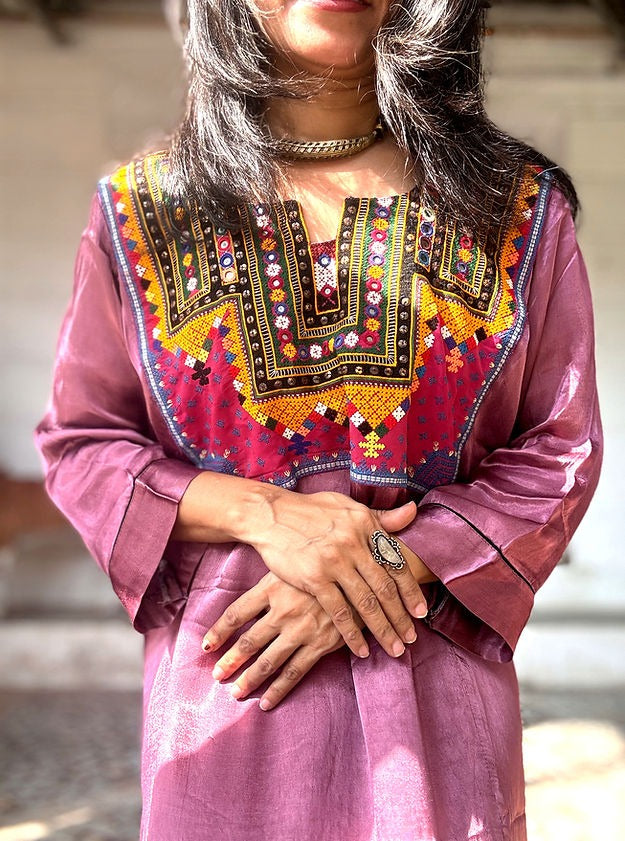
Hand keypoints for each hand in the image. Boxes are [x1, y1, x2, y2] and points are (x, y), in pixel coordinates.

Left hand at [202, 572, 366, 710]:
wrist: (363, 573)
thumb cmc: (325, 566)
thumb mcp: (295, 565)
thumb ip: (274, 581)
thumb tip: (251, 594)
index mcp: (272, 587)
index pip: (236, 612)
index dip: (219, 630)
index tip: (206, 645)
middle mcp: (283, 610)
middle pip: (249, 640)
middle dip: (230, 660)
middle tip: (216, 675)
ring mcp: (301, 629)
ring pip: (268, 661)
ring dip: (249, 679)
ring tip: (235, 692)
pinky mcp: (320, 644)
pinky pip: (295, 673)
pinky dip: (278, 690)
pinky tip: (265, 703)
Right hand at [241, 491, 427, 659]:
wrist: (271, 514)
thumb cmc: (311, 510)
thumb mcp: (348, 506)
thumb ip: (380, 516)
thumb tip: (412, 511)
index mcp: (366, 524)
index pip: (395, 562)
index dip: (410, 590)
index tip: (421, 611)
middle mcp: (354, 542)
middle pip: (385, 587)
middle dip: (401, 616)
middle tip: (412, 637)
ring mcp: (334, 561)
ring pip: (366, 602)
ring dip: (383, 629)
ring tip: (395, 648)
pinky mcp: (314, 578)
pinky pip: (339, 611)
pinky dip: (352, 633)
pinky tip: (362, 649)